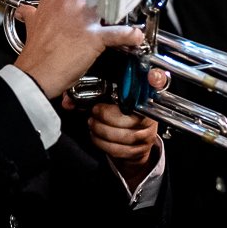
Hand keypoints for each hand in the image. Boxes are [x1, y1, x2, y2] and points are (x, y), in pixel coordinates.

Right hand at [14, 0, 143, 98]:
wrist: (35, 74)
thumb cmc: (35, 53)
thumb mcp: (31, 26)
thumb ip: (31, 14)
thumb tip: (26, 11)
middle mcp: (67, 4)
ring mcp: (81, 19)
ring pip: (109, 0)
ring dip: (122, 5)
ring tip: (129, 10)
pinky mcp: (93, 37)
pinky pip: (117, 32)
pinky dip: (130, 35)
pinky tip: (136, 36)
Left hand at [62, 67, 167, 187]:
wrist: (131, 144)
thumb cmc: (117, 116)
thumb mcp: (110, 100)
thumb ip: (95, 95)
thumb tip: (68, 100)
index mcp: (145, 98)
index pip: (158, 84)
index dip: (157, 79)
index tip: (153, 77)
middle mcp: (150, 115)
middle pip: (131, 118)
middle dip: (106, 117)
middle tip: (93, 114)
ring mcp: (147, 134)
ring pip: (124, 136)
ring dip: (102, 131)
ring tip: (92, 125)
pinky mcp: (140, 151)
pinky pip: (120, 150)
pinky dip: (103, 144)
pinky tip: (96, 137)